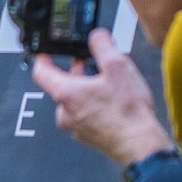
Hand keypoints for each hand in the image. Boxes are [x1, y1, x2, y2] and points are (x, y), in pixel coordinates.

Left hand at [30, 29, 173, 167]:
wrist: (141, 145)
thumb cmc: (128, 113)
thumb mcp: (118, 67)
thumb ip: (103, 46)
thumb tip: (96, 36)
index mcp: (65, 93)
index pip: (40, 71)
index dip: (42, 58)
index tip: (46, 53)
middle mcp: (65, 112)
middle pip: (60, 86)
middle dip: (73, 73)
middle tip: (85, 63)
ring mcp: (75, 127)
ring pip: (74, 102)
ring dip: (85, 90)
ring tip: (104, 83)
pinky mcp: (88, 136)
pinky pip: (85, 116)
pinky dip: (93, 107)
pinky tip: (111, 103)